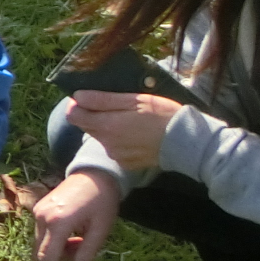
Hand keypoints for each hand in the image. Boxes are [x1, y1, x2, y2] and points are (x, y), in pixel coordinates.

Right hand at [31, 170, 120, 260]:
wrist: (95, 173)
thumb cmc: (103, 200)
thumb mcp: (102, 228)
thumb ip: (88, 251)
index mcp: (58, 222)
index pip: (48, 258)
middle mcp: (42, 217)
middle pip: (40, 254)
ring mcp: (38, 212)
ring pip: (41, 245)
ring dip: (57, 256)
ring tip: (79, 251)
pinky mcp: (39, 209)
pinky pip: (42, 234)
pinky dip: (55, 244)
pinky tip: (72, 240)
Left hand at [66, 90, 182, 170]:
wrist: (186, 142)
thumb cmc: (162, 115)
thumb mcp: (134, 100)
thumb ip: (102, 100)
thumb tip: (77, 97)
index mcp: (106, 126)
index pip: (73, 116)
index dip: (78, 104)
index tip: (89, 97)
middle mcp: (106, 144)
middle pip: (87, 126)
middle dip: (94, 115)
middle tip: (116, 106)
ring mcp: (116, 155)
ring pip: (101, 137)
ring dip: (108, 127)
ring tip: (131, 119)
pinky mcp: (126, 163)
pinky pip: (115, 148)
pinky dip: (120, 140)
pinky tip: (137, 134)